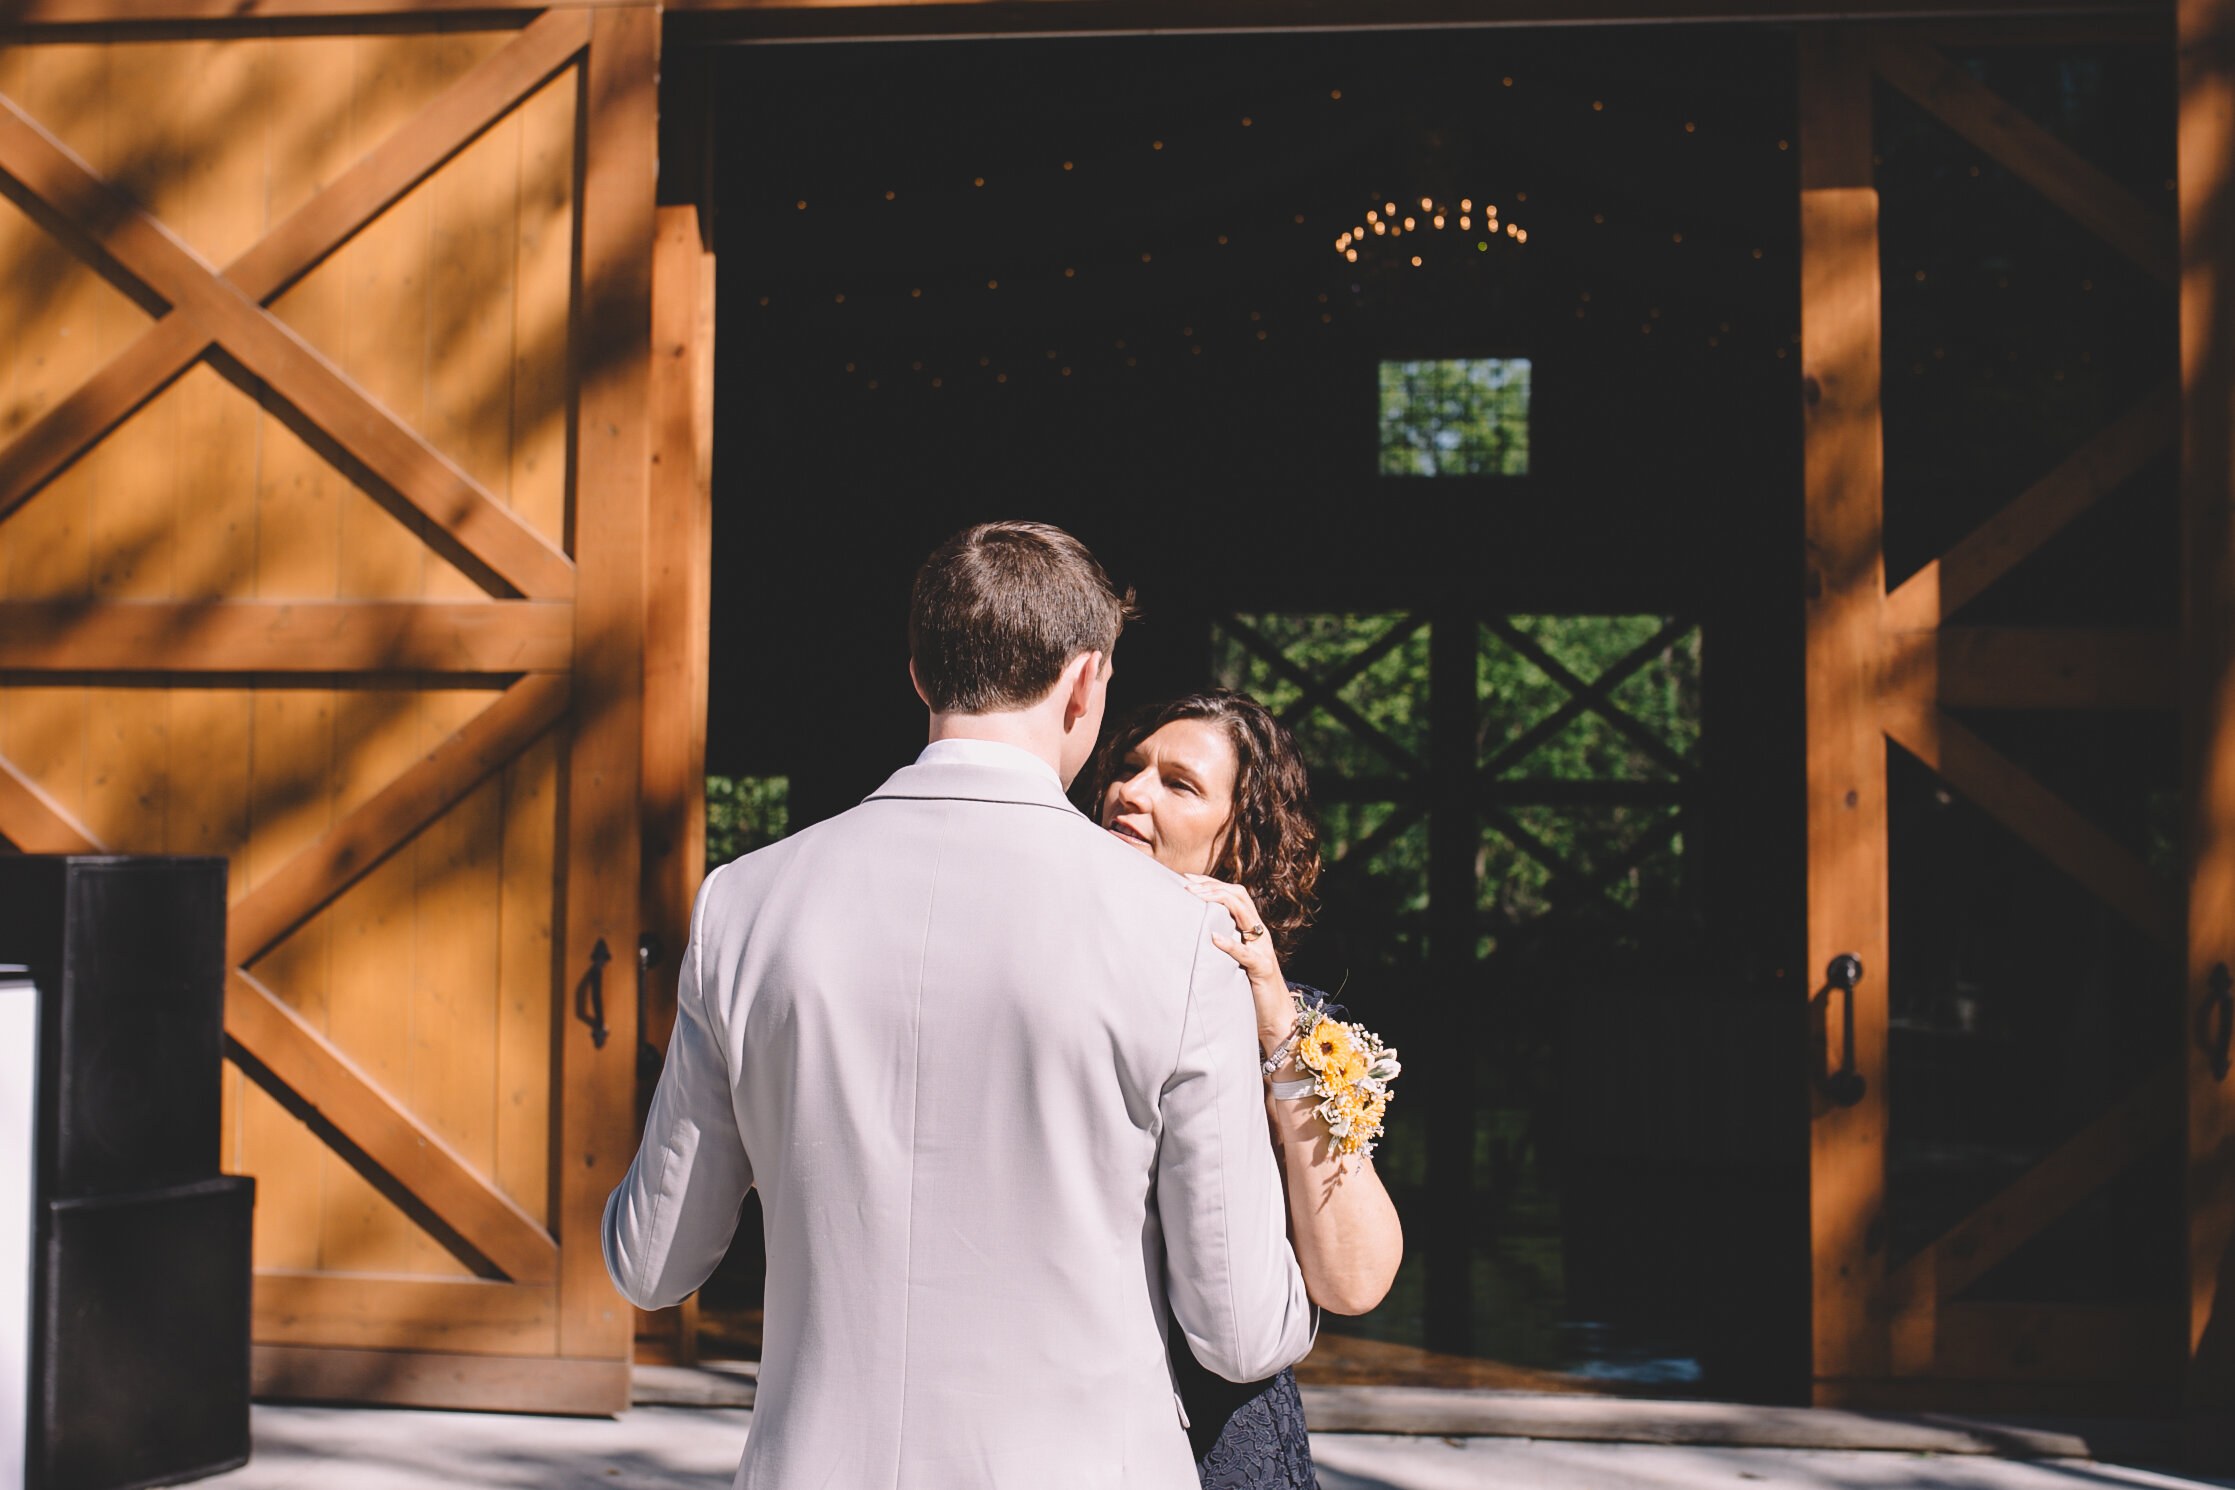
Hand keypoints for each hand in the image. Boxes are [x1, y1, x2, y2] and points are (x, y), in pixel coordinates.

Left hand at [1183, 875, 1293, 1057]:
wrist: (1276, 1020)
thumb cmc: (1250, 992)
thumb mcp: (1233, 962)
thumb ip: (1221, 946)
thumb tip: (1190, 936)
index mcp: (1251, 930)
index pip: (1234, 895)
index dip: (1212, 883)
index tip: (1187, 878)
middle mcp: (1259, 935)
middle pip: (1239, 896)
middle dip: (1212, 886)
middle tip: (1187, 886)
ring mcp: (1262, 950)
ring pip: (1244, 915)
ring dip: (1218, 902)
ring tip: (1195, 898)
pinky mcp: (1262, 969)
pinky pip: (1246, 953)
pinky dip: (1229, 944)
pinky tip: (1213, 937)